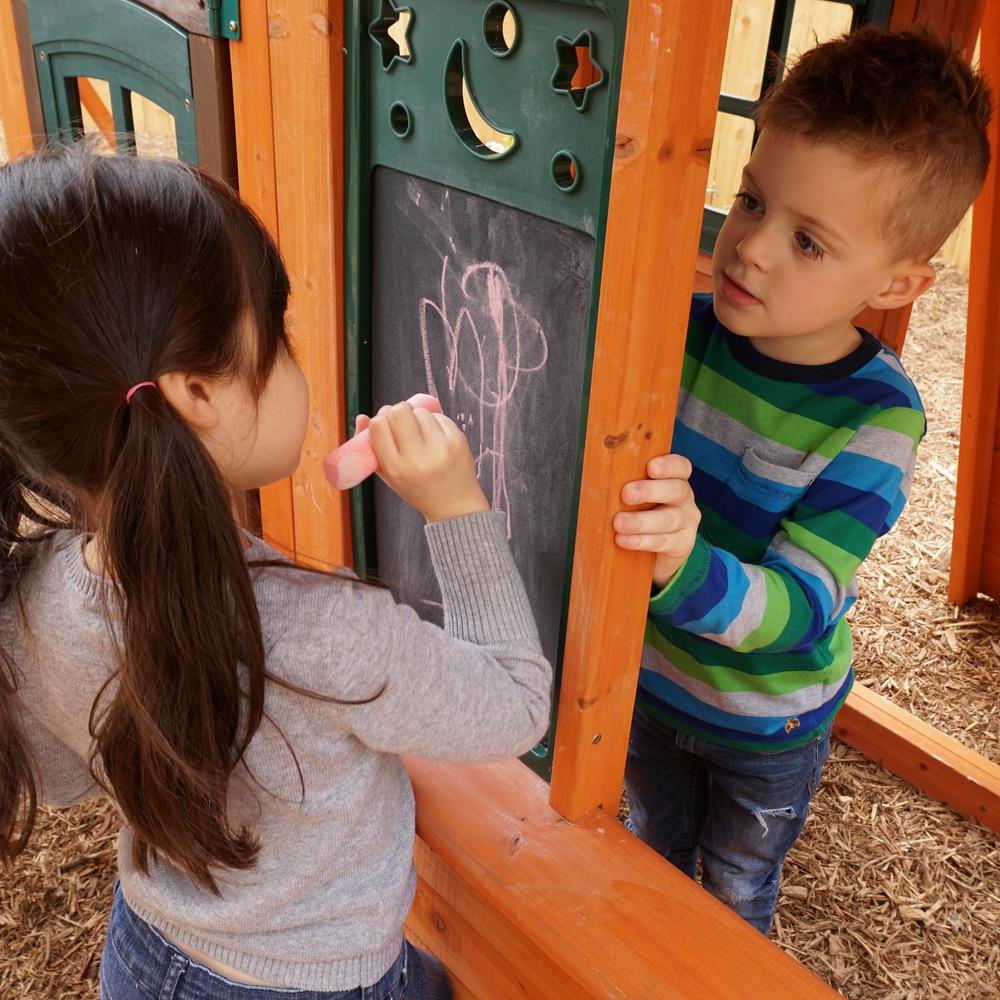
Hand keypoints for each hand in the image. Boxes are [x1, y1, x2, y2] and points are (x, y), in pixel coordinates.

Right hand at [361, 402, 488, 521]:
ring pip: (420, 412)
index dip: (380, 419)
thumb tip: (362, 417)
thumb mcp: (388, 474)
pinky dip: (434, 421)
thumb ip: (371, 447)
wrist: (453, 504)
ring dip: (417, 416)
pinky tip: (435, 435)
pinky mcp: (457, 441)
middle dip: (398, 411)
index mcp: (394, 468)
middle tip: (402, 421)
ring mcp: (439, 449)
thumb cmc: (416, 487)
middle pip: (399, 412)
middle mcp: (416, 459)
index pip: (378, 426)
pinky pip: (439, 416)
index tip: (385, 424)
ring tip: (420, 432)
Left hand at [613, 454, 699, 588]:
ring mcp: (686, 523)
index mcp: (675, 480)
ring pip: (668, 519)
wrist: (655, 552)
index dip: (668, 465)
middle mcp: (684, 499)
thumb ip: (627, 485)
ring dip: (641, 521)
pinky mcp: (681, 545)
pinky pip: (662, 542)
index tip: (651, 467)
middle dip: (649, 491)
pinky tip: (622, 540)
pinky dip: (641, 541)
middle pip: (676, 490)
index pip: (680, 466)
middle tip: (626, 494)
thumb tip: (597, 478)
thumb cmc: (640, 512)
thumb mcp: (637, 496)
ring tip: (619, 523)